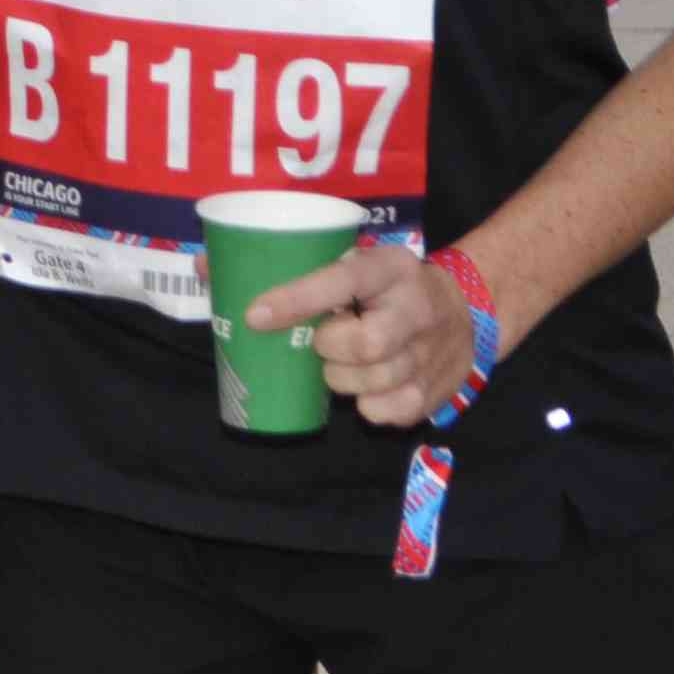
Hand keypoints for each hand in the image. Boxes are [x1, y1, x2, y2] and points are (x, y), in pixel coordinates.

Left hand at [243, 243, 476, 431]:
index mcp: (389, 267)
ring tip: (336, 366)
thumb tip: (205, 264)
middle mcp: (416, 306)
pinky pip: (393, 411)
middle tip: (318, 345)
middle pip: (366, 343)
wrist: (469, 310)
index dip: (297, 299)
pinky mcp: (437, 389)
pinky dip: (369, 407)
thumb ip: (288, 265)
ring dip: (343, 380)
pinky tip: (364, 391)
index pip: (342, 279)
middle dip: (329, 351)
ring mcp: (431, 351)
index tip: (255, 314)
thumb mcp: (353, 261)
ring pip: (377, 380)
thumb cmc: (385, 287)